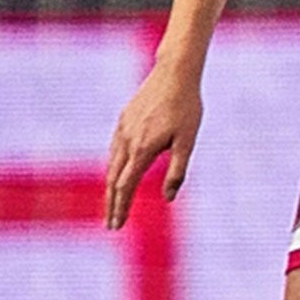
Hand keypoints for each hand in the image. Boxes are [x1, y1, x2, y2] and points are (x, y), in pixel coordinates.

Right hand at [103, 61, 203, 228]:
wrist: (174, 73)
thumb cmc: (186, 107)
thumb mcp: (188, 141)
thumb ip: (178, 171)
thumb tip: (169, 198)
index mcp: (142, 148)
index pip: (125, 186)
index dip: (121, 207)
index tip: (117, 225)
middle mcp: (127, 140)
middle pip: (114, 180)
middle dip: (112, 204)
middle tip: (111, 226)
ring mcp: (122, 129)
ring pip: (111, 164)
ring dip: (111, 187)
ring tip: (113, 204)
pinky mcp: (123, 120)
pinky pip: (114, 149)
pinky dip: (113, 168)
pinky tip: (117, 173)